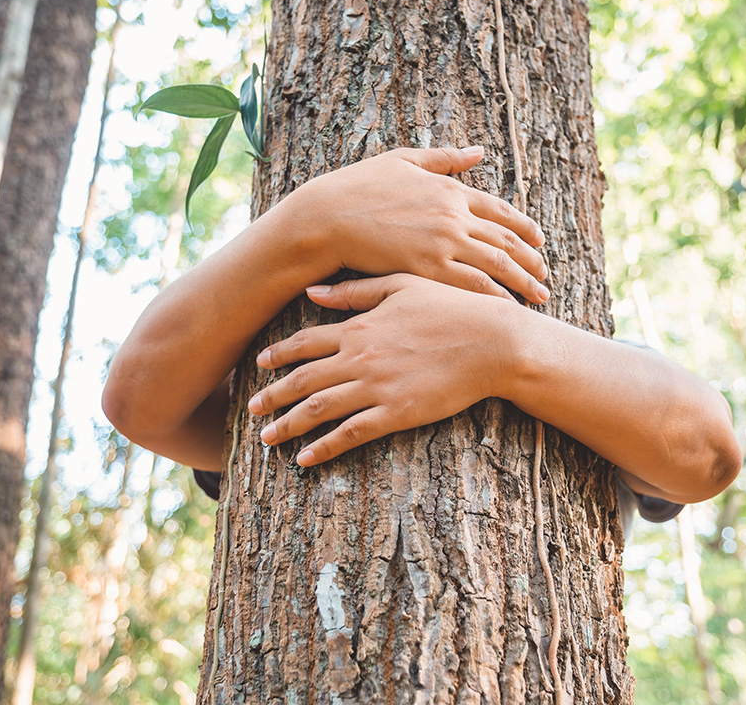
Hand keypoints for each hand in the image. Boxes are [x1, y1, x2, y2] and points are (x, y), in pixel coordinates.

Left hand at [247, 274, 521, 465]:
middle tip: (252, 409)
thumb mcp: (402, 286)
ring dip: (288, 425)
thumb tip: (312, 291)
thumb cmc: (453, 308)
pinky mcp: (396, 414)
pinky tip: (305, 459)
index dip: (279, 355)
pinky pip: (350, 434)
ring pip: (318, 410)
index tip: (260, 365)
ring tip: (268, 438)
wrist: (492, 342)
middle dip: (272, 396)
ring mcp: (376, 387)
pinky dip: (324, 448)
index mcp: (360, 326)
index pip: (306, 342)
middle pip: (303, 380)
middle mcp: (360, 358)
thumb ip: (355, 291)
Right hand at [294, 147, 550, 303]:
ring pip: (496, 266)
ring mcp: (442, 242)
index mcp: (450, 189)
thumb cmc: (357, 187)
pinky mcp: (427, 268)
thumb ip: (444, 158)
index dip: (523, 227)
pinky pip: (472, 286)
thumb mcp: (403, 161)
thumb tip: (479, 151)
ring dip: (522, 282)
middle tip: (545, 274)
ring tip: (539, 296)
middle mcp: (453, 216)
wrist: (327, 217)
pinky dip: (494, 298)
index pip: (500, 210)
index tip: (539, 240)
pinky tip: (507, 308)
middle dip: (530, 259)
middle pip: (505, 240)